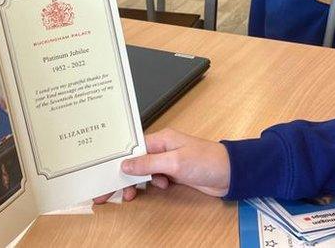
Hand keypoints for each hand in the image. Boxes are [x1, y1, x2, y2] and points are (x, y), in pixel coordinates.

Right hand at [92, 128, 230, 204]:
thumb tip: (126, 165)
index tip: (104, 176)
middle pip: (135, 162)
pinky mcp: (175, 173)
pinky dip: (153, 185)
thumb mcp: (175, 162)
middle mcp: (163, 148)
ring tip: (133, 195)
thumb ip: (149, 163)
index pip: (131, 150)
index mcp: (161, 139)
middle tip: (108, 193)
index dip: (117, 163)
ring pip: (144, 172)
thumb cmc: (208, 161)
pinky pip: (155, 179)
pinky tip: (160, 187)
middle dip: (123, 177)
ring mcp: (169, 161)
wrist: (231, 174)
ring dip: (138, 183)